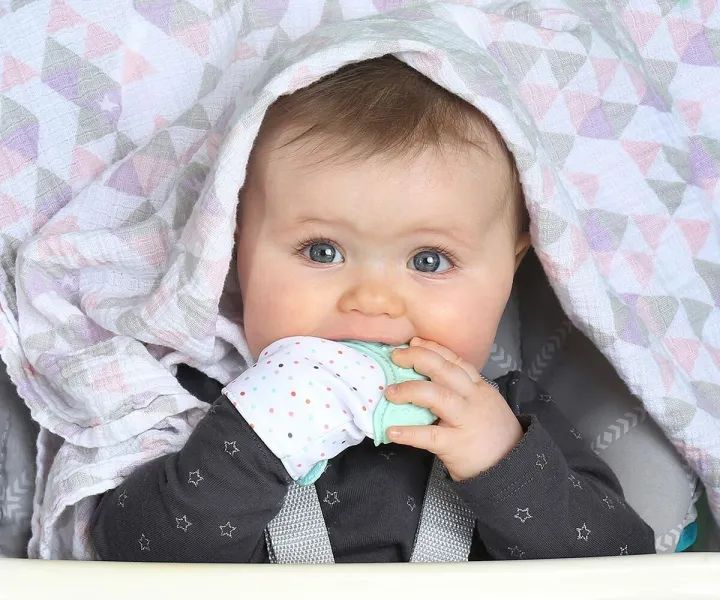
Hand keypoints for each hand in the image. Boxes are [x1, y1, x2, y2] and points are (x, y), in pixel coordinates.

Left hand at [385, 337, 522, 480]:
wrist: (512, 468)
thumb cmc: (491, 435)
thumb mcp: (483, 405)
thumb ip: (461, 391)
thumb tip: (425, 378)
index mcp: (479, 388)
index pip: (455, 361)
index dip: (433, 349)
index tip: (413, 341)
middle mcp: (473, 399)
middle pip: (445, 370)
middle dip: (418, 359)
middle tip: (395, 357)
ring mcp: (466, 421)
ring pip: (438, 396)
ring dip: (410, 390)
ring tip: (389, 392)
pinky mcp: (457, 445)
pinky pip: (429, 436)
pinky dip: (409, 432)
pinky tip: (392, 431)